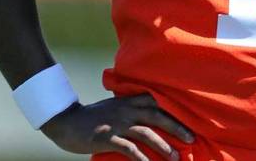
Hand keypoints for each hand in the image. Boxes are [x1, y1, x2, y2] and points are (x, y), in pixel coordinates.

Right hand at [40, 94, 193, 160]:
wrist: (65, 122)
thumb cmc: (90, 118)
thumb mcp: (111, 108)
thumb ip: (128, 109)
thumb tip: (147, 117)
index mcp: (126, 101)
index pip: (154, 101)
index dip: (172, 110)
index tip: (189, 119)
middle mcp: (124, 110)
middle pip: (156, 115)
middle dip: (176, 127)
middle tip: (191, 138)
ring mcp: (115, 124)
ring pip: (146, 132)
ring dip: (163, 145)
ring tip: (175, 157)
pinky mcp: (107, 138)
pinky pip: (128, 148)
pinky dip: (141, 158)